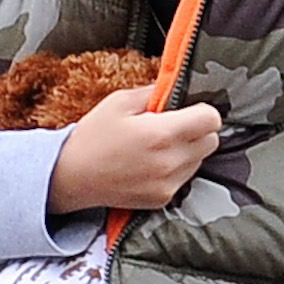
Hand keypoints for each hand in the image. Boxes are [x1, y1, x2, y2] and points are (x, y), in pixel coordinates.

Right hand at [46, 86, 222, 217]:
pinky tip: (152, 163)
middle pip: (211, 141)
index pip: (212, 120)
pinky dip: (176, 169)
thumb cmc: (93, 136)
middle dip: (198, 130)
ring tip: (159, 146)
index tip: (187, 110)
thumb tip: (176, 85)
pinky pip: (185, 178)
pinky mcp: (162, 199)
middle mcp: (170, 162)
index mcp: (161, 133)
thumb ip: (154, 92)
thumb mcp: (119, 102)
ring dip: (188, 150)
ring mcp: (168, 184)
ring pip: (200, 161)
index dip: (203, 111)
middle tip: (173, 126)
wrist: (71, 178)